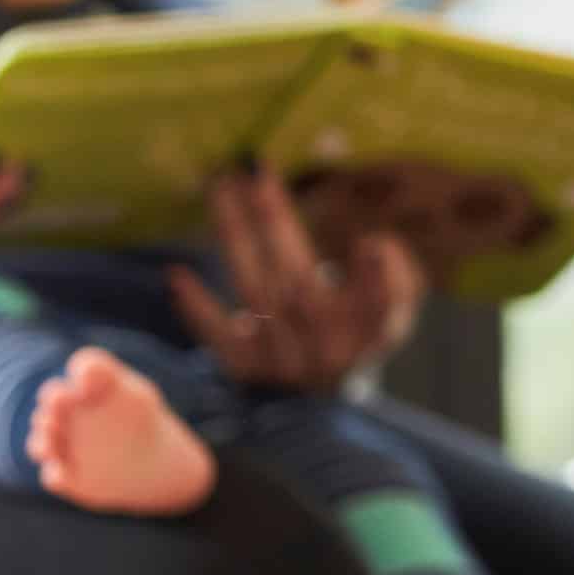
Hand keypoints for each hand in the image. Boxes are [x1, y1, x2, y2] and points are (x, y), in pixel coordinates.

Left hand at [166, 167, 425, 390]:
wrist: (318, 402)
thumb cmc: (356, 335)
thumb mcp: (391, 310)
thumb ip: (396, 277)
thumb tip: (374, 244)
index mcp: (373, 334)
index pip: (383, 307)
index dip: (382, 280)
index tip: (369, 243)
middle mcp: (327, 350)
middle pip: (301, 279)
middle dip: (275, 221)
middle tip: (253, 172)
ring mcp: (283, 360)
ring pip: (255, 289)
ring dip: (235, 235)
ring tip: (219, 187)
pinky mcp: (246, 368)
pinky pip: (218, 334)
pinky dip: (197, 307)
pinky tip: (177, 274)